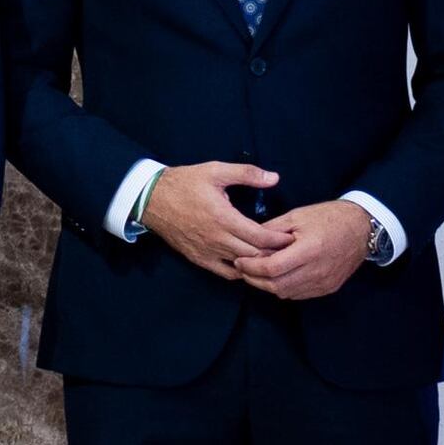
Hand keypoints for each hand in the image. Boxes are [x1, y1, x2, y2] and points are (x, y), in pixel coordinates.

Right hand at [139, 163, 286, 281]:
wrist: (151, 199)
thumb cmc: (185, 183)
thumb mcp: (215, 171)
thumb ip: (246, 174)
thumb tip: (274, 178)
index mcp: (224, 218)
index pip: (261, 237)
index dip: (280, 240)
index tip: (292, 237)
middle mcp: (217, 239)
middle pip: (255, 255)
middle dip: (275, 253)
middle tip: (289, 249)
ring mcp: (207, 251)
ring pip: (243, 266)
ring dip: (259, 262)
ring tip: (273, 256)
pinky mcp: (198, 259)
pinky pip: (226, 273)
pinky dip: (241, 272)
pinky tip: (249, 264)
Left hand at [245, 201, 379, 303]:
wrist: (361, 228)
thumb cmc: (328, 218)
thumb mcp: (296, 216)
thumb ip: (271, 231)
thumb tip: (248, 242)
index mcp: (309, 250)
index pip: (271, 268)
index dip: (251, 267)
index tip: (239, 260)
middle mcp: (317, 270)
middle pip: (275, 285)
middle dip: (254, 279)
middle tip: (243, 269)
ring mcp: (324, 282)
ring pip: (285, 293)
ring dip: (267, 285)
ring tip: (257, 272)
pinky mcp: (328, 288)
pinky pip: (298, 294)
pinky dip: (283, 287)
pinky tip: (277, 276)